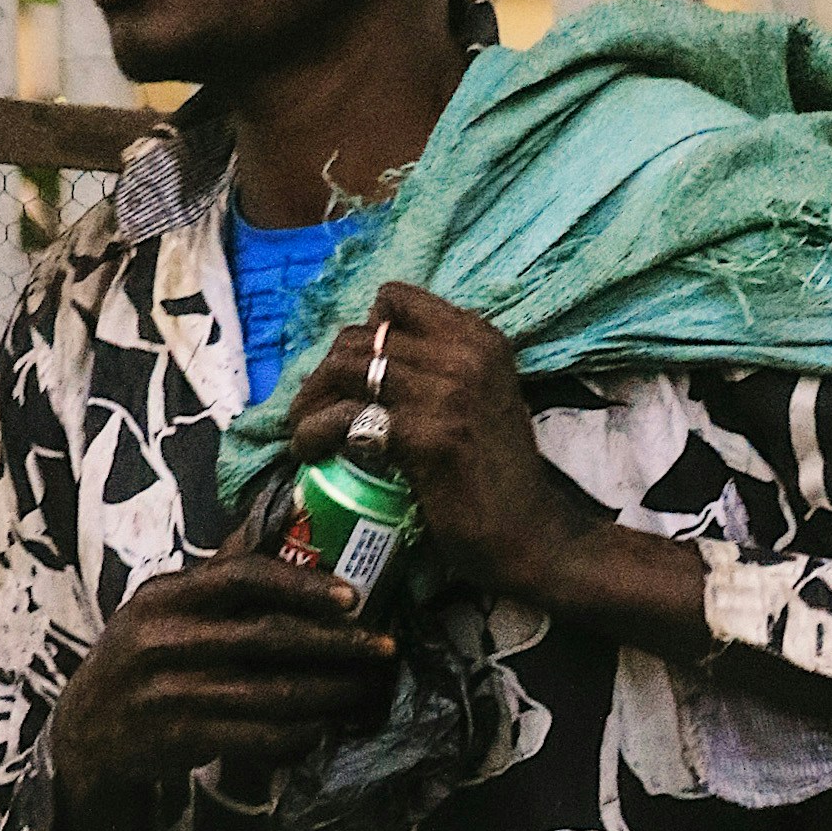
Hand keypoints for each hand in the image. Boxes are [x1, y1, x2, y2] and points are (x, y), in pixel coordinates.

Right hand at [49, 551, 397, 813]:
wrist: (86, 731)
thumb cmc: (139, 658)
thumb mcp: (159, 608)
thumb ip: (214, 580)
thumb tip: (285, 527)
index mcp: (163, 595)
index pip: (242, 575)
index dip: (303, 583)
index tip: (352, 596)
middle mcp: (165, 640)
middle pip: (270, 636)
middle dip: (339, 643)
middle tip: (384, 648)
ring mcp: (173, 693)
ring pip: (273, 693)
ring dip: (332, 693)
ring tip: (367, 690)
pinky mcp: (182, 738)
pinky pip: (259, 737)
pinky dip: (299, 734)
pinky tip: (324, 729)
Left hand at [287, 283, 592, 600]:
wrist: (528, 533)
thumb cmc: (495, 473)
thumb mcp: (481, 397)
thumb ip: (440, 367)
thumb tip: (373, 354)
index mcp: (479, 337)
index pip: (395, 298)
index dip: (363, 331)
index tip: (354, 372)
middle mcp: (466, 354)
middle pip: (360, 336)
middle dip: (324, 373)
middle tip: (313, 408)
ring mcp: (448, 392)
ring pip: (345, 368)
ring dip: (310, 401)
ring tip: (302, 430)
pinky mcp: (427, 436)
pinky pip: (346, 418)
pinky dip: (315, 434)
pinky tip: (311, 453)